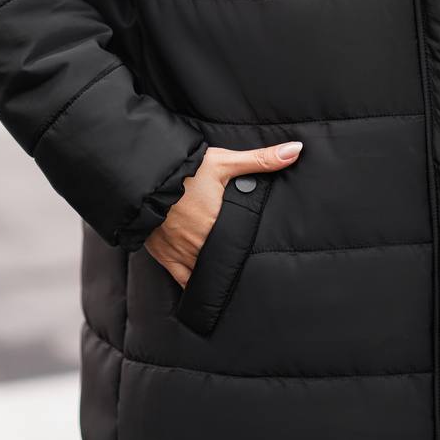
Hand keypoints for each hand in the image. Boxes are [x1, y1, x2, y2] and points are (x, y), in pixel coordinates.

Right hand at [144, 140, 303, 286]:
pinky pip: (183, 280)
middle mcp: (201, 245)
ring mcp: (182, 254)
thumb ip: (261, 159)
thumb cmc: (185, 169)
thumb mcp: (224, 162)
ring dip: (215, 273)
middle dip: (235, 262)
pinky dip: (194, 285)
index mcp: (219, 225)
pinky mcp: (165, 257)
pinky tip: (204, 289)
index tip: (263, 257)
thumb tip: (295, 151)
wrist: (144, 177)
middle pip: (224, 261)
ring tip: (230, 276)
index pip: (243, 248)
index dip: (252, 253)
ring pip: (205, 274)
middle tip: (249, 267)